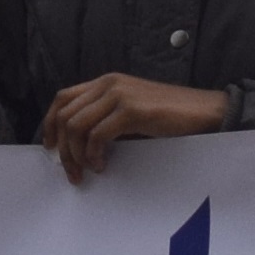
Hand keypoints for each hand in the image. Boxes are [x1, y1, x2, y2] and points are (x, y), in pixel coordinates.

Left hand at [39, 76, 230, 183]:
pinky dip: (94, 155)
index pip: (63, 98)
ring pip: (76, 126)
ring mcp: (120, 95)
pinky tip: (103, 165)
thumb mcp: (131, 110)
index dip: (50, 124)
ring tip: (88, 171)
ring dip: (76, 155)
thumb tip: (78, 144)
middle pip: (65, 115)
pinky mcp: (131, 110)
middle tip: (71, 172)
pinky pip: (96, 135)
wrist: (204, 112)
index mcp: (106, 82)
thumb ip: (106, 116)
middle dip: (62, 149)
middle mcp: (109, 84)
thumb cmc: (170, 116)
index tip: (50, 149)